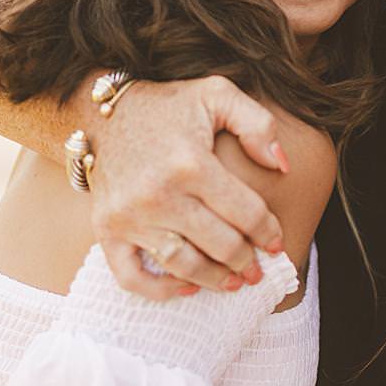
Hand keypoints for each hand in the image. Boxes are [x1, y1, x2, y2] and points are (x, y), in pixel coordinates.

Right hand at [87, 75, 286, 300]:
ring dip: (214, 280)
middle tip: (257, 268)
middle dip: (247, 261)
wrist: (103, 113)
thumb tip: (282, 166)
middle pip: (220, 245)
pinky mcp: (106, 229)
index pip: (246, 213)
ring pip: (183, 265)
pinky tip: (185, 288)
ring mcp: (129, 215)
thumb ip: (258, 124)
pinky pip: (132, 276)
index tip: (275, 242)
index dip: (268, 232)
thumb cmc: (167, 107)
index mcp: (191, 163)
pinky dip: (160, 290)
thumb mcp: (217, 95)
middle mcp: (158, 194)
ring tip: (232, 283)